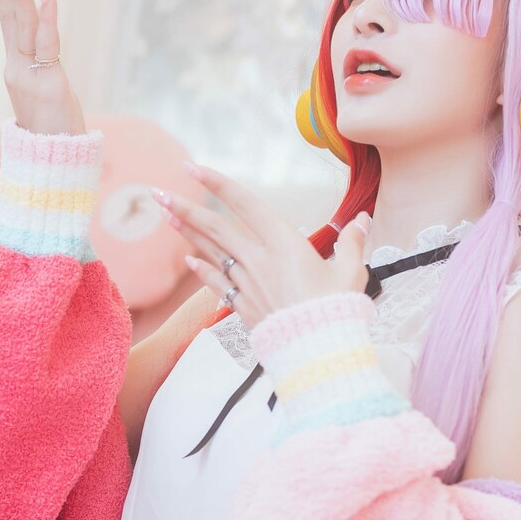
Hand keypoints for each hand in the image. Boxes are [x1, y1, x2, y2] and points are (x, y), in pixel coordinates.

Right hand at [0, 0, 87, 135]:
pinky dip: (48, 19)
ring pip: (24, 27)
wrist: (53, 165)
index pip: (7, 20)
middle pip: (11, 17)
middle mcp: (17, 67)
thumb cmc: (52, 130)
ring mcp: (30, 75)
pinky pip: (48, 46)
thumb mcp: (41, 93)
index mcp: (15, 66)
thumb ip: (38, 70)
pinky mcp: (49, 84)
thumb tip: (38, 55)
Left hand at [152, 163, 371, 329]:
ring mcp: (248, 284)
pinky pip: (218, 283)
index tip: (194, 167)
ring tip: (166, 215)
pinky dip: (203, 270)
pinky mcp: (244, 307)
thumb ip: (352, 242)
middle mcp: (259, 260)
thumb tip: (361, 220)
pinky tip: (189, 260)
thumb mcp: (351, 272)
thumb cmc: (336, 310)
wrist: (319, 352)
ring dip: (188, 232)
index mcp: (285, 243)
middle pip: (216, 227)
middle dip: (186, 207)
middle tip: (158, 193)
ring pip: (212, 252)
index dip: (218, 183)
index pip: (245, 204)